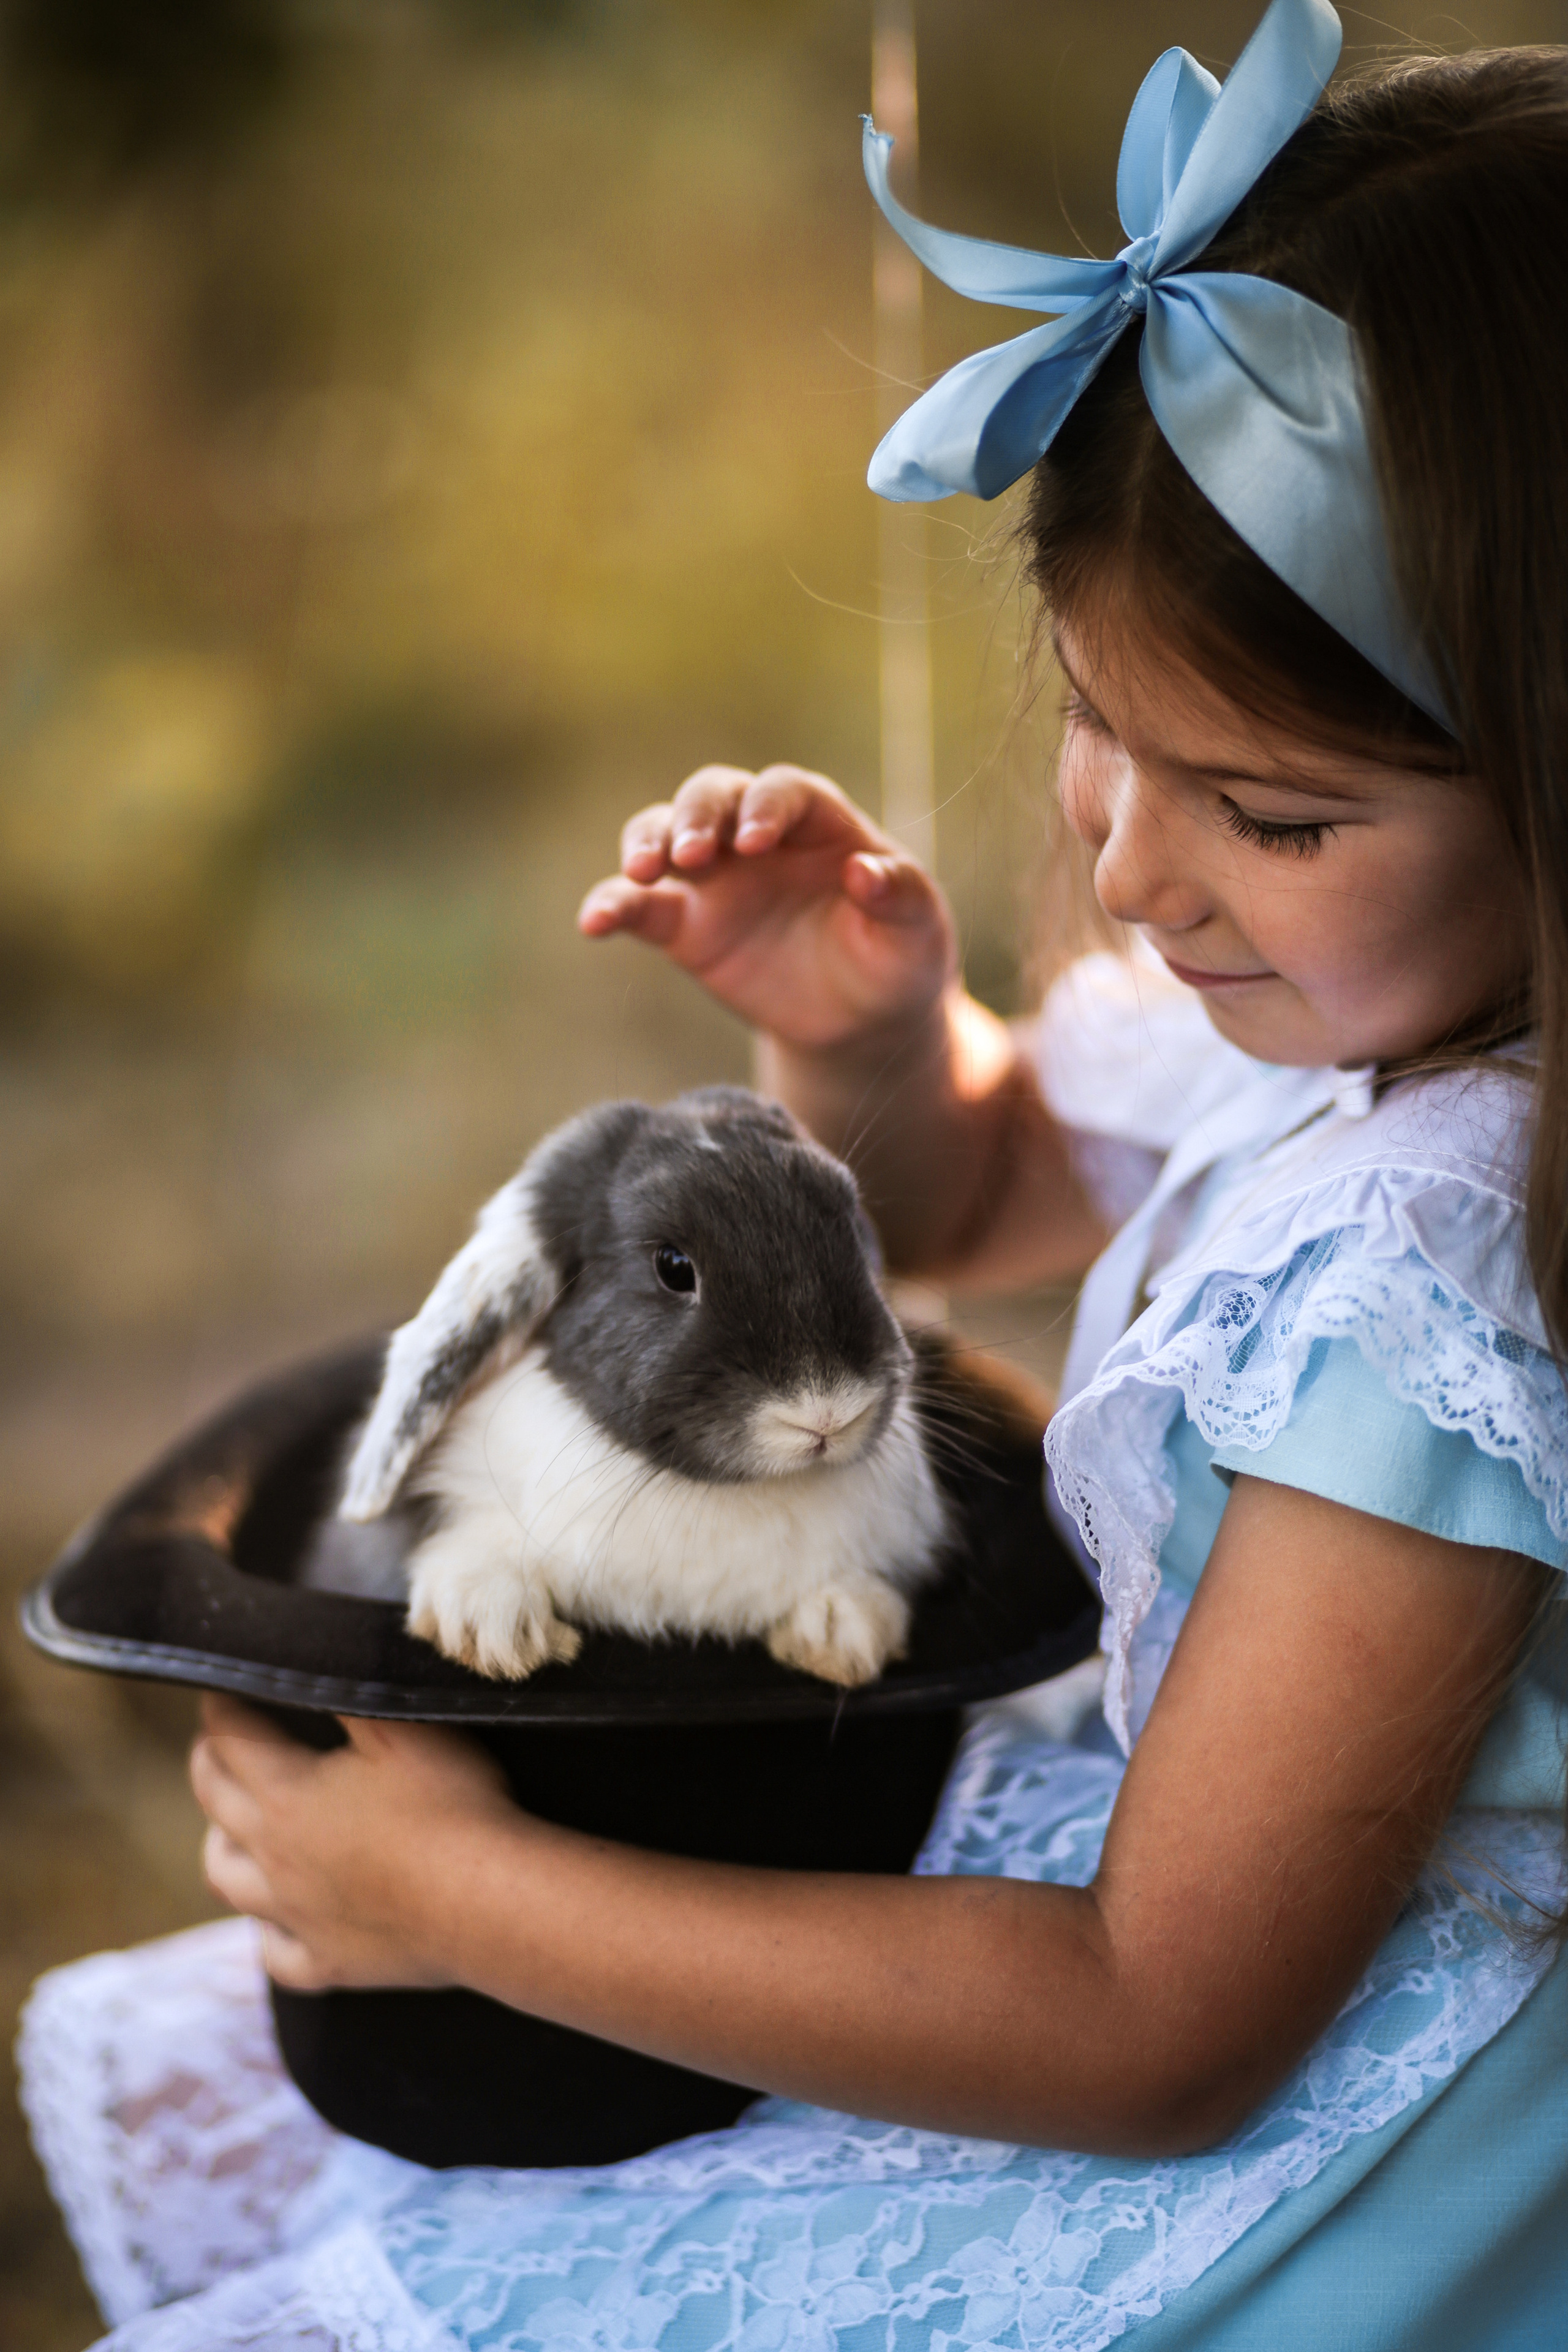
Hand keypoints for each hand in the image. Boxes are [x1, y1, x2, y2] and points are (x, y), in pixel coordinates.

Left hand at [190, 1696, 515, 1990]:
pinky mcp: (328, 1963)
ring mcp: (297, 1917)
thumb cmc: (450, 1804)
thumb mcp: (402, 1726)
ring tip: (226, 1829)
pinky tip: (277, 1921)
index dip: (223, 1705)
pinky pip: (276, 1954)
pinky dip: (268, 1932)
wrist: (487, 1901)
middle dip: (208, 1763)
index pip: (231, 1737)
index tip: (224, 1685)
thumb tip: (310, 1663)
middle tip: (216, 1743)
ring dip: (218, 1846)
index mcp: (286, 1795)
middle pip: (214, 1802)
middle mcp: (275, 1858)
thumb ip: (348, 1693)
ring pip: (227, 1881)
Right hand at [577, 764, 956, 1051]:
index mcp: (820, 822)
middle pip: (713, 796)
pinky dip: (611, 905)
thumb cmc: (897, 959)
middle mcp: (758, 836)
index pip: (784, 791)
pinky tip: (593, 922)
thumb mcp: (918, 930)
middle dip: (696, 816)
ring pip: (664, 833)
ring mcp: (716, 877)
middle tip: (693, 854)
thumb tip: (866, 870)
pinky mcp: (685, 925)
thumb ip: (902, 895)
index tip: (756, 842)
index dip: (767, 807)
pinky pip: (638, 907)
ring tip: (644, 874)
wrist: (862, 1020)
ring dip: (647, 843)